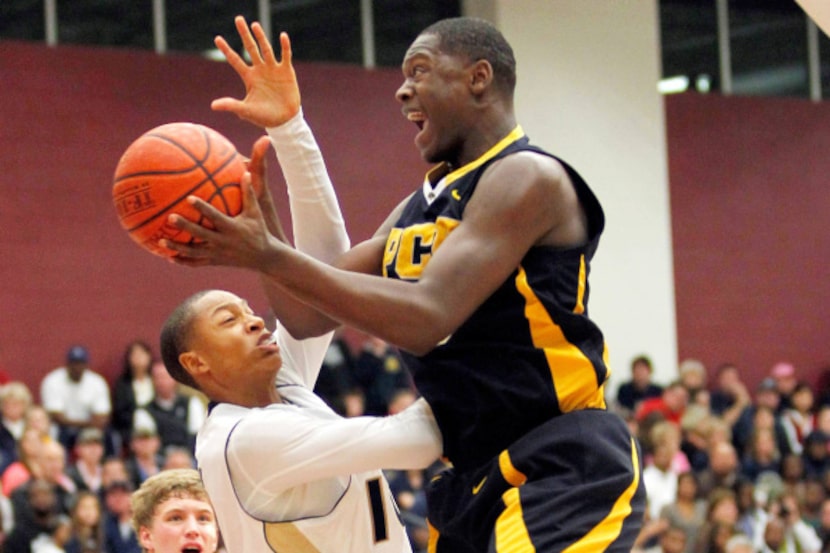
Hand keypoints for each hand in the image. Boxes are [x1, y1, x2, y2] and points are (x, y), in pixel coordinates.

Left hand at [161, 148, 282, 268]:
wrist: (264, 258)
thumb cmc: (259, 231)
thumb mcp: (256, 213)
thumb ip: (249, 193)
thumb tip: (244, 172)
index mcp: (232, 228)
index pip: (215, 217)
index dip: (202, 208)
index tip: (189, 198)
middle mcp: (223, 242)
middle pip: (200, 234)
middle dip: (185, 227)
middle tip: (169, 217)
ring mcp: (217, 254)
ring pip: (194, 252)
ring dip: (177, 247)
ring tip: (160, 241)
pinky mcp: (215, 262)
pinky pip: (196, 263)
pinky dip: (182, 261)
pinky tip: (168, 256)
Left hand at [212, 15, 300, 127]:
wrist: (285, 120)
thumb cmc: (264, 117)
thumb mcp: (246, 111)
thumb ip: (231, 105)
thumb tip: (213, 105)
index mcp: (249, 78)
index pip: (235, 60)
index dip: (226, 50)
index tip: (217, 38)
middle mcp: (260, 70)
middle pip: (250, 48)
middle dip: (244, 34)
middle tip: (238, 19)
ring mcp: (273, 70)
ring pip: (266, 49)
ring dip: (261, 37)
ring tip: (254, 24)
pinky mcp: (286, 71)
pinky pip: (285, 56)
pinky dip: (284, 46)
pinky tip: (282, 36)